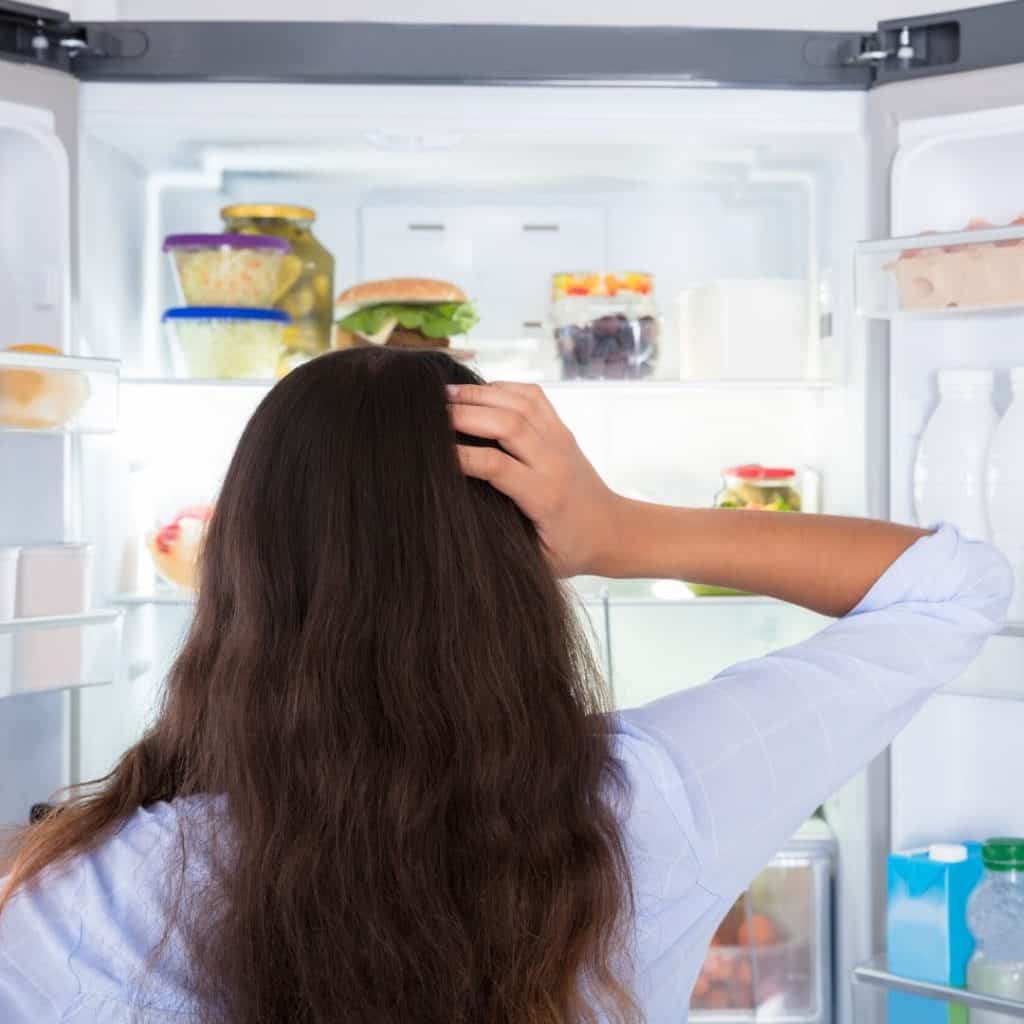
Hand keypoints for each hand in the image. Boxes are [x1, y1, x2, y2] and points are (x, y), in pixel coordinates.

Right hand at [448, 382, 619, 577]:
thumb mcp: (537, 561)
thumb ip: (503, 540)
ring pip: (520, 403)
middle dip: (465, 414)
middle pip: (507, 424)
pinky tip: (480, 391)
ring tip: (445, 393)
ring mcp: (561, 441)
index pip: (497, 466)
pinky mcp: (563, 430)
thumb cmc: (571, 551)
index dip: (460, 457)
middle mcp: (555, 462)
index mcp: (546, 497)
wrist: (614, 532)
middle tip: (428, 411)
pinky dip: (504, 387)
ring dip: (481, 394)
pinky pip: (534, 397)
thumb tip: (459, 527)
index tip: (430, 453)